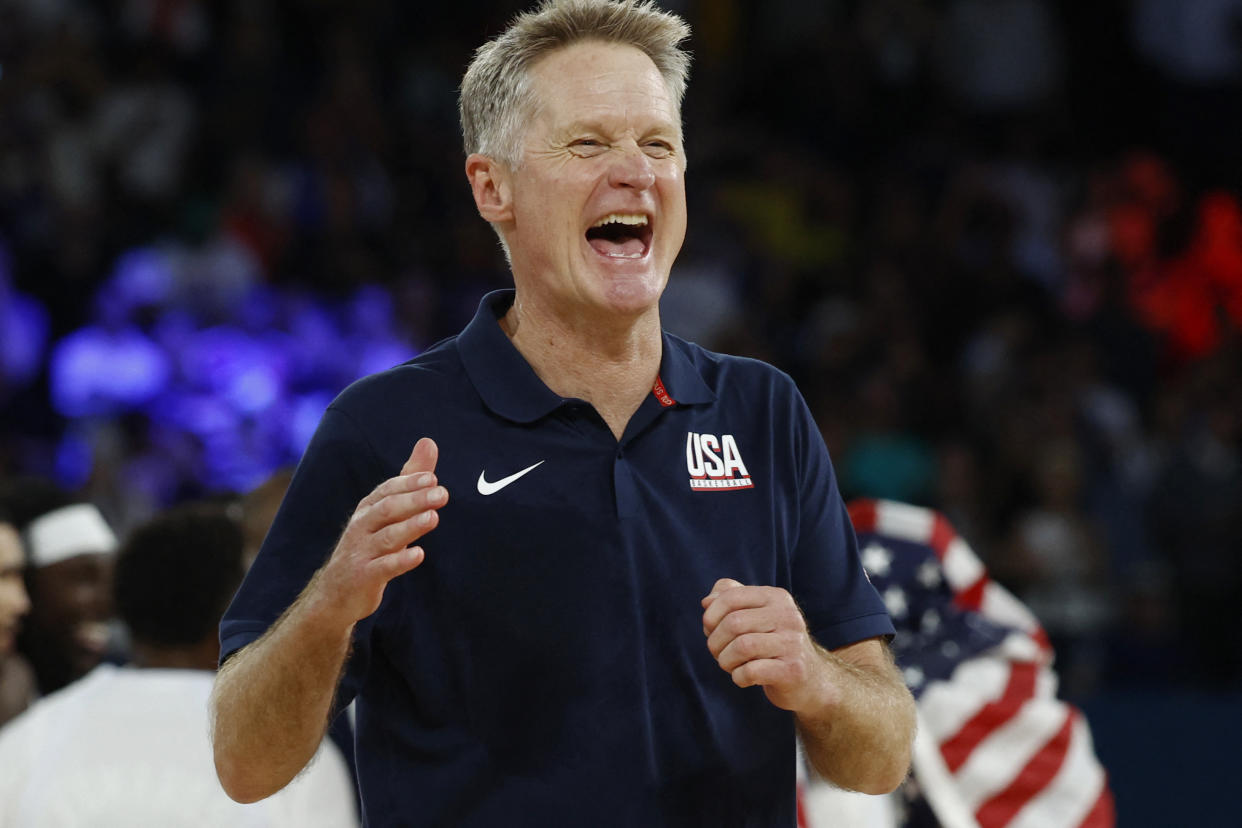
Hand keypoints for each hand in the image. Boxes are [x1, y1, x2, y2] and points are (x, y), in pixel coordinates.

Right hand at [312, 437, 447, 625]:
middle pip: (388, 509)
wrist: (335, 593)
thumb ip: (409, 479)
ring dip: (410, 527)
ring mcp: (361, 552)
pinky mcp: (364, 577)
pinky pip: (383, 568)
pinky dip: (400, 561)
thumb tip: (429, 442)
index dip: (408, 483)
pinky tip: (419, 555)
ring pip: (387, 537)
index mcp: (368, 509)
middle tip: (442, 493)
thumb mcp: (387, 511)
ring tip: (433, 518)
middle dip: (415, 500)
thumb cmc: (368, 545)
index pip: (388, 491)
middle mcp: (362, 527)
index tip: (432, 478)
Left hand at [701, 578, 829, 713]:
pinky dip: (738, 677)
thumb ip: (729, 599)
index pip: (731, 596)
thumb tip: (707, 601)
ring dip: (725, 660)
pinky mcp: (793, 670)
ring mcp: (793, 643)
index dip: (711, 615)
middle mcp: (788, 616)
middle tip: (717, 652)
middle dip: (715, 641)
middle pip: (734, 623)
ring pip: (741, 646)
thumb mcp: (754, 615)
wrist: (810, 681)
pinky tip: (743, 678)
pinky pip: (751, 671)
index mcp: (776, 597)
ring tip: (729, 665)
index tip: (710, 630)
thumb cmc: (772, 644)